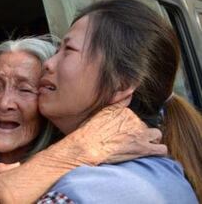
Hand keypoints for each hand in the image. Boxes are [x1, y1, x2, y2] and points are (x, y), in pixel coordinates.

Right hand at [48, 102, 166, 165]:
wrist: (86, 147)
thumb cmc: (88, 132)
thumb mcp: (100, 112)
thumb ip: (117, 102)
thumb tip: (130, 92)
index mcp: (124, 111)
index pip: (135, 117)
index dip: (130, 126)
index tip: (122, 133)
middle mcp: (134, 120)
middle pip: (145, 126)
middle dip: (141, 134)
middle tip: (129, 142)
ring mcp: (140, 134)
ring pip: (156, 135)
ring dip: (151, 141)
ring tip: (140, 147)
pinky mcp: (143, 148)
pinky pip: (161, 149)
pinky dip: (158, 151)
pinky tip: (150, 154)